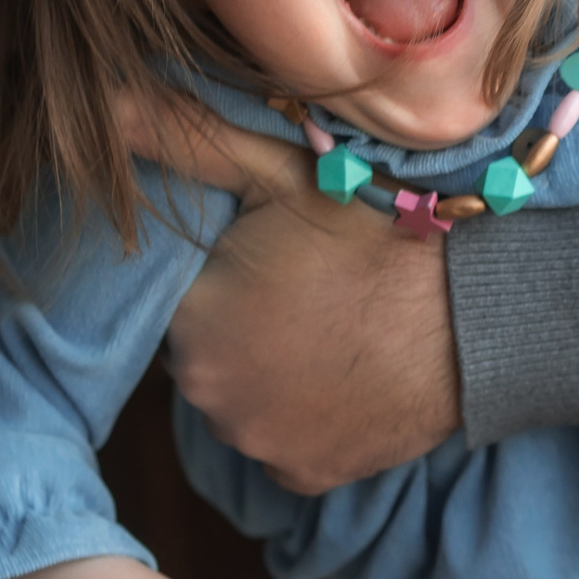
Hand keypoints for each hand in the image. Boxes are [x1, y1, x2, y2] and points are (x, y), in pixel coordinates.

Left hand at [118, 90, 461, 490]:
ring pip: (244, 404)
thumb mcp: (277, 172)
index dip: (225, 280)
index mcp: (192, 318)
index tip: (273, 261)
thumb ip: (183, 141)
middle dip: (242, 330)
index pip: (184, 301)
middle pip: (209, 356)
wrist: (475, 311)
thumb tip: (103, 102)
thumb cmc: (379, 232)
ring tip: (332, 334)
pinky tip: (347, 380)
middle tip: (308, 295)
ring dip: (272, 378)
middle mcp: (208, 393)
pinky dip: (307, 422)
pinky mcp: (305, 476)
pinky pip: (286, 448)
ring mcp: (258, 442)